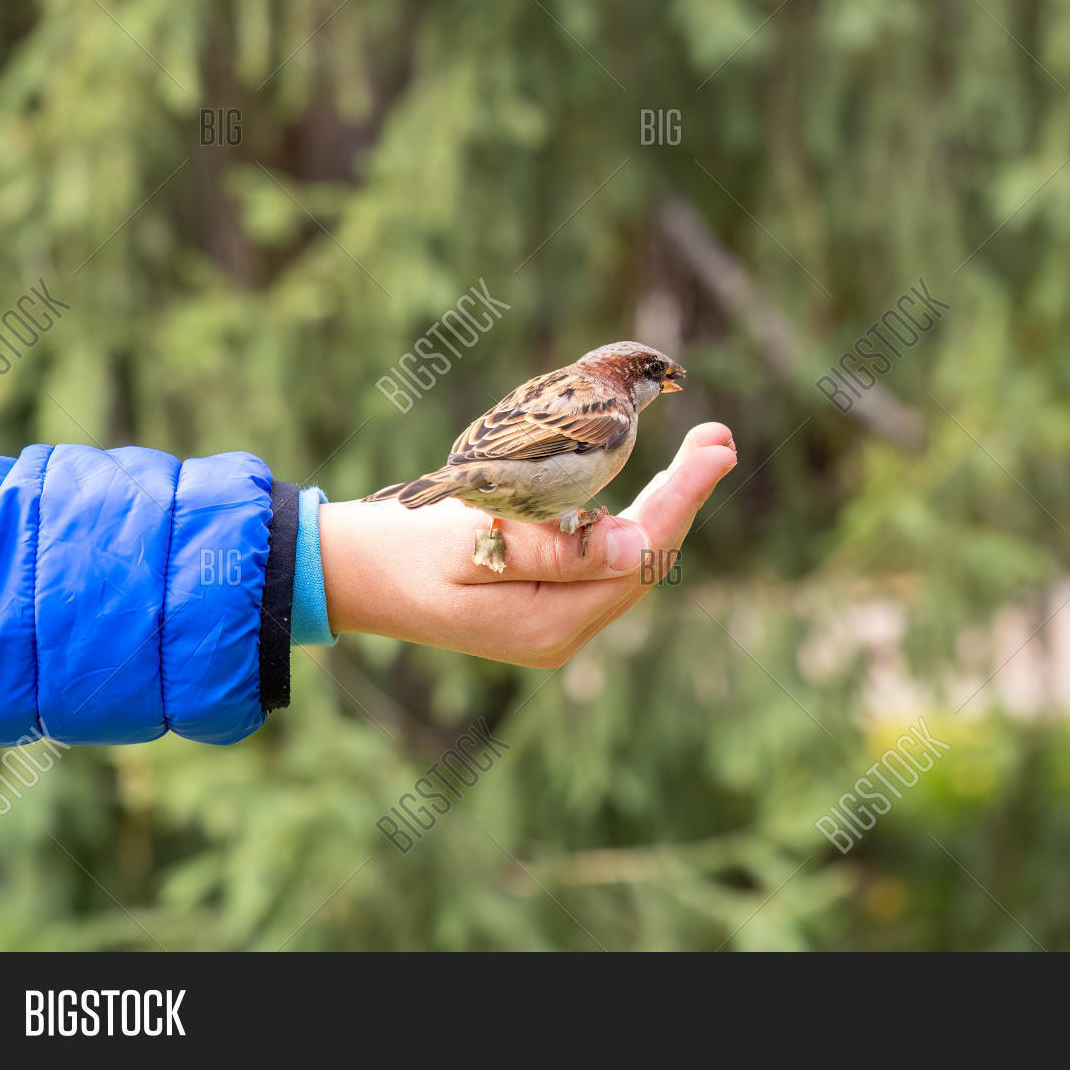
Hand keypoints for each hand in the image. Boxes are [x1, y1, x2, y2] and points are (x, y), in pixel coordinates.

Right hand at [319, 423, 736, 667]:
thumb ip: (552, 548)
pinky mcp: (543, 606)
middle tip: (720, 437)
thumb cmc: (403, 551)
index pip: (640, 556)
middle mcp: (563, 632)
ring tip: (702, 452)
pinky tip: (655, 489)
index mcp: (551, 623)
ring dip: (667, 506)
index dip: (683, 499)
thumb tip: (638, 547)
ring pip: (629, 561)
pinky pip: (604, 563)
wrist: (350, 578)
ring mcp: (555, 623)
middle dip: (685, 497)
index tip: (717, 447)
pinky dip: (633, 520)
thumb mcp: (469, 544)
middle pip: (644, 560)